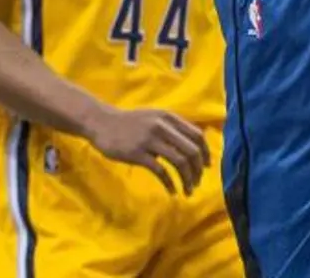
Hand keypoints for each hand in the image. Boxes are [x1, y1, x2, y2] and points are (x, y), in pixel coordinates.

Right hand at [84, 104, 208, 194]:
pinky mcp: (138, 153)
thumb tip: (193, 146)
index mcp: (169, 117)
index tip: (206, 167)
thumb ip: (172, 127)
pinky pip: (161, 171)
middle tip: (197, 183)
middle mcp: (162, 126)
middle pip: (191, 151)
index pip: (197, 135)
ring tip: (188, 191)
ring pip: (179, 162)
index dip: (205, 153)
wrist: (102, 122)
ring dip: (187, 179)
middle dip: (198, 170)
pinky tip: (172, 191)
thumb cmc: (130, 123)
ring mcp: (150, 140)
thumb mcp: (154, 117)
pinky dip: (170, 183)